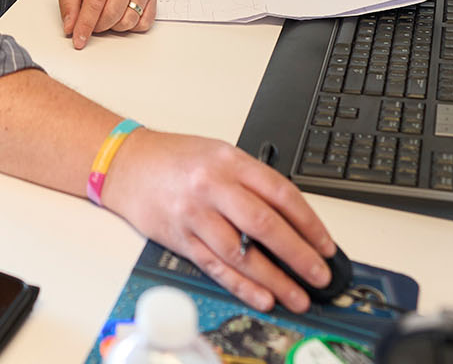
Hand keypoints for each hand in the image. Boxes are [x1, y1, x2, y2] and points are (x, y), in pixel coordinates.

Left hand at [58, 0, 155, 48]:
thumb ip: (68, 6)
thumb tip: (70, 28)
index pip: (95, 2)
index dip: (86, 25)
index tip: (79, 40)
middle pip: (113, 13)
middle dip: (99, 26)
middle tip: (92, 23)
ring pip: (129, 21)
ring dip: (114, 27)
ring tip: (106, 15)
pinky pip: (144, 23)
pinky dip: (131, 26)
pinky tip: (122, 15)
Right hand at [100, 129, 337, 313]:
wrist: (126, 163)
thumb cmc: (175, 159)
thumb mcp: (219, 155)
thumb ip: (252, 181)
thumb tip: (292, 220)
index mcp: (230, 162)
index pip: (280, 194)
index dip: (309, 223)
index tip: (326, 246)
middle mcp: (213, 186)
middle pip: (264, 225)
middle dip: (298, 255)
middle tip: (320, 276)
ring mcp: (195, 214)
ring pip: (241, 252)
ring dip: (273, 279)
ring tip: (296, 296)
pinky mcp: (180, 237)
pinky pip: (215, 265)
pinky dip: (241, 285)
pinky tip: (261, 296)